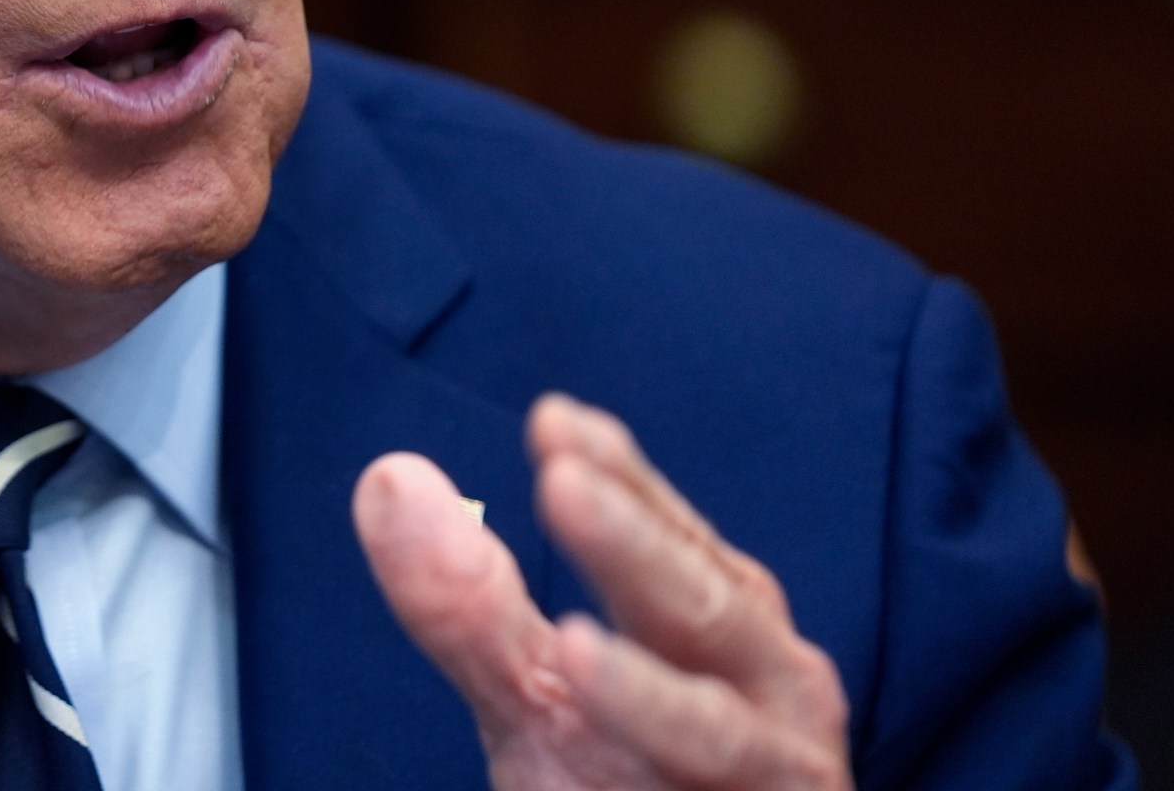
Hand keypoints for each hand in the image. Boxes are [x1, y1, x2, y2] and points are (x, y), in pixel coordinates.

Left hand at [353, 394, 849, 789]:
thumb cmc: (623, 786)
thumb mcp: (531, 696)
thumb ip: (469, 602)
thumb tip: (390, 475)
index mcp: (715, 627)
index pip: (671, 535)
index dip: (618, 476)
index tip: (551, 418)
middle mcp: (769, 684)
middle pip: (705, 603)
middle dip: (634, 542)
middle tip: (563, 474)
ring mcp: (783, 764)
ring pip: (721, 716)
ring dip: (645, 673)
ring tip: (572, 627)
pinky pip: (719, 772)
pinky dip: (655, 731)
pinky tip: (589, 681)